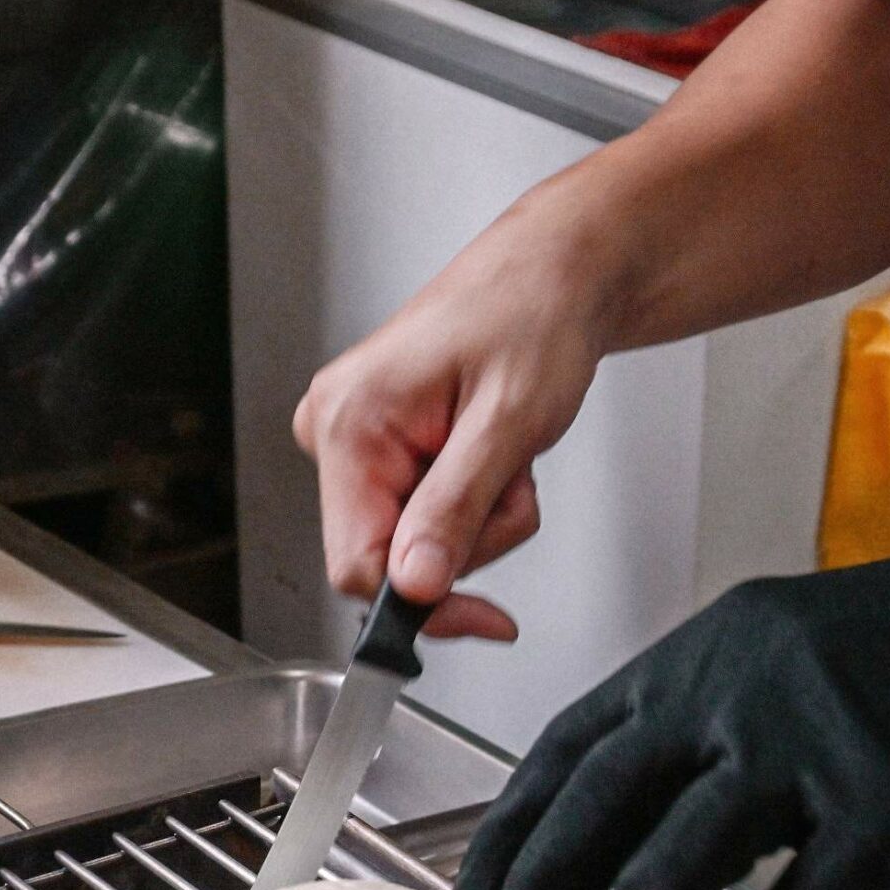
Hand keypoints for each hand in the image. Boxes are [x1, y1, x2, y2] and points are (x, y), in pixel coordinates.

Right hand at [293, 201, 614, 639]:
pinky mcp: (383, 448)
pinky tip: (491, 453)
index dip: (423, 603)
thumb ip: (454, 511)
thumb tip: (413, 586)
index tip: (484, 616)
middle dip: (467, 540)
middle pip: (389, 557)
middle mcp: (336, 429)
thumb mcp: (506, 424)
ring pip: (415, 543)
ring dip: (480, 520)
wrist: (553, 273)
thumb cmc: (533, 314)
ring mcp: (357, 439)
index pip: (356, 565)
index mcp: (350, 421)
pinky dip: (473, 502)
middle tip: (512, 482)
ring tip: (506, 455)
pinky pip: (424, 515)